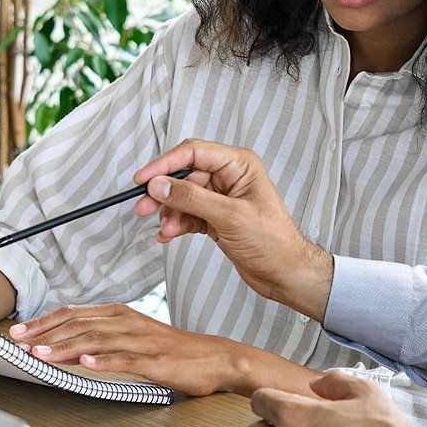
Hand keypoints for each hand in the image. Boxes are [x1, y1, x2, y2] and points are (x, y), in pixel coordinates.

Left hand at [9, 303, 253, 396]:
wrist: (216, 358)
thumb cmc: (175, 352)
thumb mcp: (135, 338)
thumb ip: (106, 338)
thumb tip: (70, 346)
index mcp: (121, 315)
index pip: (75, 314)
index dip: (45, 321)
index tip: (20, 331)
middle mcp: (129, 323)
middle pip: (79, 323)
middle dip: (46, 333)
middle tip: (19, 341)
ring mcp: (142, 341)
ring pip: (97, 339)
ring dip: (66, 347)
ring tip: (42, 354)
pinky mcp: (155, 361)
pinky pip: (126, 360)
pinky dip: (103, 361)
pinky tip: (85, 364)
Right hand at [132, 139, 334, 319]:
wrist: (285, 274)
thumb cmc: (272, 242)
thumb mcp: (229, 216)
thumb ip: (192, 198)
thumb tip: (158, 185)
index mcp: (239, 164)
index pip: (193, 152)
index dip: (165, 164)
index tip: (142, 179)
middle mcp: (229, 176)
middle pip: (184, 175)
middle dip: (163, 192)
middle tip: (142, 207)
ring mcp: (221, 197)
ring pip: (183, 196)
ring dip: (169, 212)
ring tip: (163, 230)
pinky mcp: (215, 217)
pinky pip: (187, 214)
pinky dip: (176, 224)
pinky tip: (167, 235)